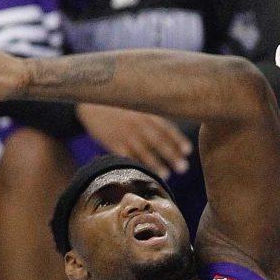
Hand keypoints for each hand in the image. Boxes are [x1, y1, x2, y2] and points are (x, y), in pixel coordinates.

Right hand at [76, 104, 191, 177]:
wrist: (90, 105)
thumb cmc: (120, 108)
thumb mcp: (137, 106)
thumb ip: (153, 118)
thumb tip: (174, 135)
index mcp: (146, 113)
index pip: (166, 127)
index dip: (177, 139)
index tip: (188, 151)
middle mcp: (137, 123)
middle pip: (157, 141)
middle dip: (171, 155)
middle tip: (184, 168)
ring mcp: (124, 134)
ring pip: (142, 151)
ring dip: (155, 164)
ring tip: (167, 175)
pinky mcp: (112, 143)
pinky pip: (126, 157)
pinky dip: (136, 166)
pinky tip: (144, 174)